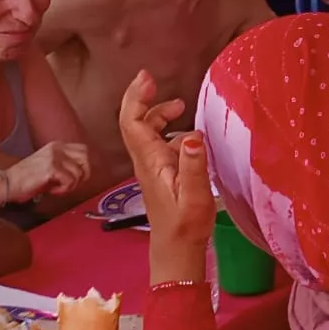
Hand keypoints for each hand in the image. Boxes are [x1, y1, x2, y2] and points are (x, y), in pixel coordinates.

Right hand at [9, 141, 90, 201]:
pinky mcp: (51, 168)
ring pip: (78, 173)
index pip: (83, 150)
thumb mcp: (49, 166)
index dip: (84, 166)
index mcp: (56, 145)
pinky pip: (70, 181)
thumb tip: (83, 173)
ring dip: (70, 186)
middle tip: (70, 185)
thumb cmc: (27, 179)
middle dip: (82, 174)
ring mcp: (54, 156)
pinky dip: (63, 190)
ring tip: (56, 189)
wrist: (8, 183)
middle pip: (85, 158)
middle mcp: (57, 148)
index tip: (75, 179)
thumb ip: (65, 165)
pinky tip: (52, 191)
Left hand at [118, 69, 215, 281]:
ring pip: (147, 133)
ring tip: (180, 106)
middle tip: (156, 81)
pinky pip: (159, 145)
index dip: (136, 97)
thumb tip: (192, 135)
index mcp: (151, 162)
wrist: (177, 251)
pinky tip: (189, 137)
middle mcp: (146, 162)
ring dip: (158, 115)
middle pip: (135, 123)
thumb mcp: (195, 196)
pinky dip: (170, 131)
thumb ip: (194, 165)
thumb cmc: (186, 225)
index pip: (133, 122)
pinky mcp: (160, 175)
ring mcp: (152, 168)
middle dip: (143, 99)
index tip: (148, 78)